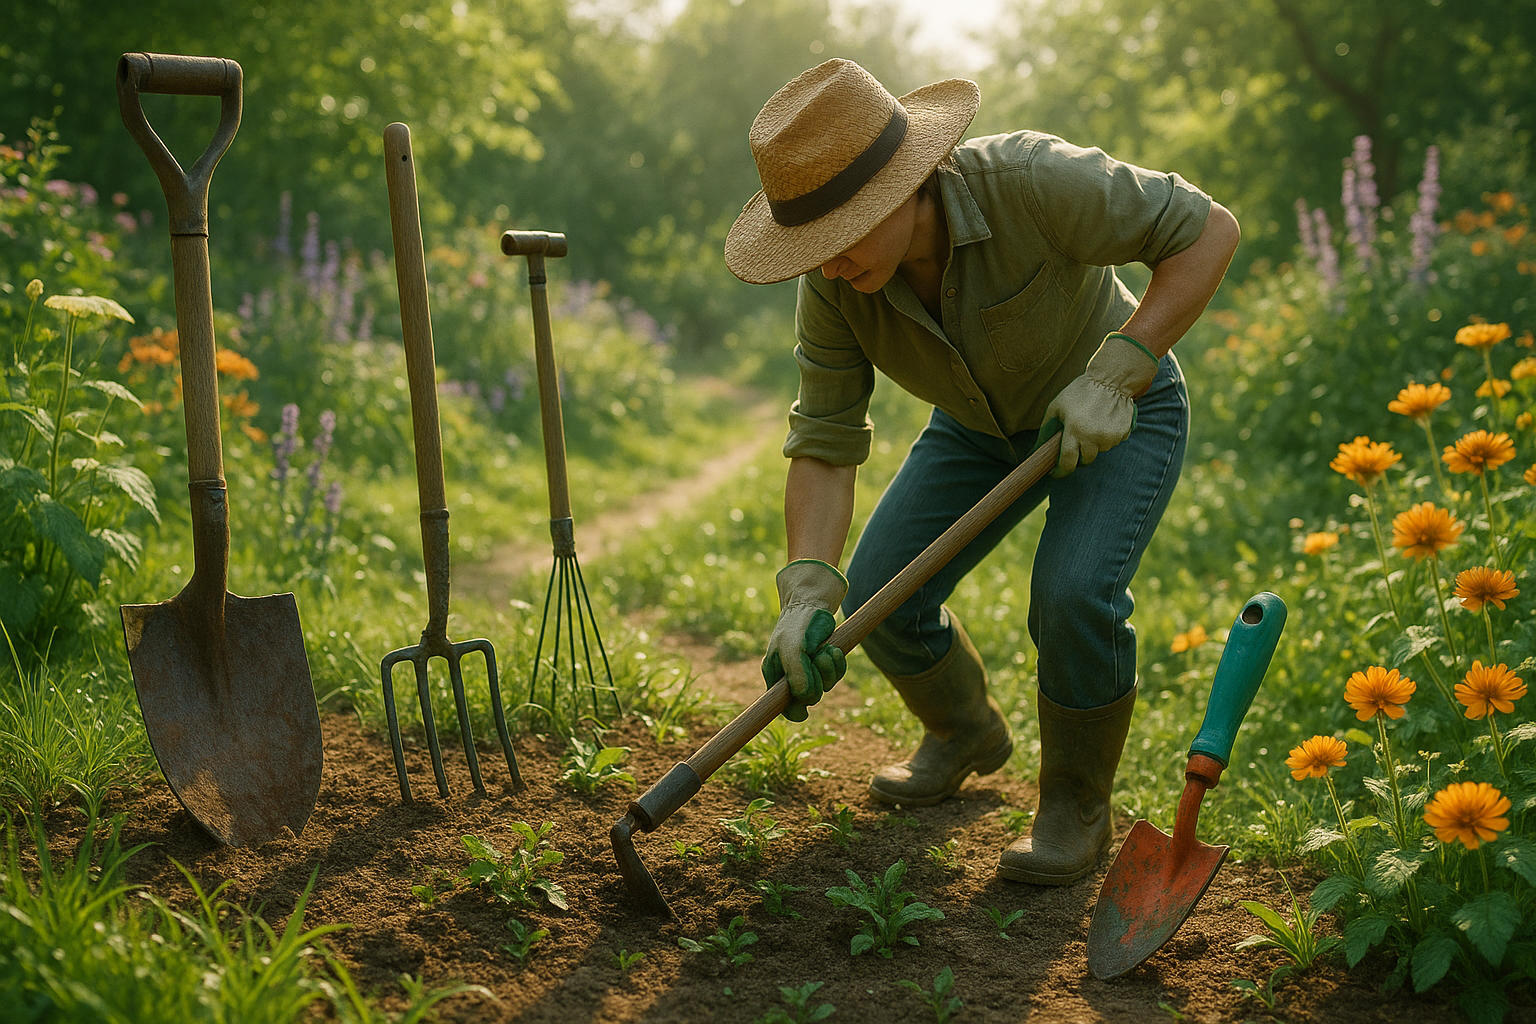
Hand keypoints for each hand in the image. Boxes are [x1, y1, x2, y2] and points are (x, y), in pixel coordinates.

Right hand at [761, 559, 847, 721]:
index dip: (793, 712)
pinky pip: (836, 674)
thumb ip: (797, 674)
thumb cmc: (796, 625)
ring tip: (825, 649)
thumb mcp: (793, 648)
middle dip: (817, 680)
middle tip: (816, 658)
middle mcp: (792, 677)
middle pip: (809, 698)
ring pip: (826, 686)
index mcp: (776, 676)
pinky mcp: (824, 664)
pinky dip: (837, 663)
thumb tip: (806, 699)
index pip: (782, 706)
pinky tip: (832, 649)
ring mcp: (810, 671)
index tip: (803, 714)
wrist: (811, 604)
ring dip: (829, 669)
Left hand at [1041, 332, 1158, 475]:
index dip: (1061, 471)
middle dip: (1079, 456)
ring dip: (1093, 445)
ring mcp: (1110, 437)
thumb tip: (1037, 449)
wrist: (1112, 379)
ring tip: (1091, 426)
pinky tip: (1103, 422)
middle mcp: (1093, 437)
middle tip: (1076, 443)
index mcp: (1075, 430)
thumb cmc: (1080, 392)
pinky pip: (1111, 443)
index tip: (1056, 472)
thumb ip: (1047, 429)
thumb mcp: (1057, 406)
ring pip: (1099, 452)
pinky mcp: (1122, 434)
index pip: (1067, 462)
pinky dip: (1106, 438)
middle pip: (1085, 460)